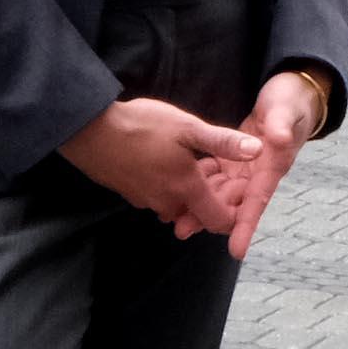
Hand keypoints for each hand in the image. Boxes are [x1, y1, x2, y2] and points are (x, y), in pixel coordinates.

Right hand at [57, 96, 259, 238]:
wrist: (89, 131)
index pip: (218, 221)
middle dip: (211, 197)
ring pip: (178, 205)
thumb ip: (222, 142)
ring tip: (194, 159)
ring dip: (189, 190)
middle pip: (198, 214)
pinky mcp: (130, 195)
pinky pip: (159, 198)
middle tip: (215, 167)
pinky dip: (169, 186)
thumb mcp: (187, 128)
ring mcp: (146, 202)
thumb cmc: (141, 126)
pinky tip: (168, 160)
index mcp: (186, 190)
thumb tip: (258, 150)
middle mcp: (167, 204)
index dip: (235, 212)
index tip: (239, 191)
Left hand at [197, 68, 327, 262]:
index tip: (236, 250)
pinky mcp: (234, 157)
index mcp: (273, 166)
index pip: (258, 200)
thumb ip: (282, 125)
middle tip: (183, 230)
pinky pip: (215, 174)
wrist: (291, 92)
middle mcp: (259, 172)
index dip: (246, 225)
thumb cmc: (290, 101)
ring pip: (220, 192)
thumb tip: (279, 140)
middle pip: (233, 203)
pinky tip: (178, 186)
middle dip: (210, 219)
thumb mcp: (287, 110)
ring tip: (175, 219)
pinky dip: (199, 181)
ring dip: (199, 204)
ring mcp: (246, 166)